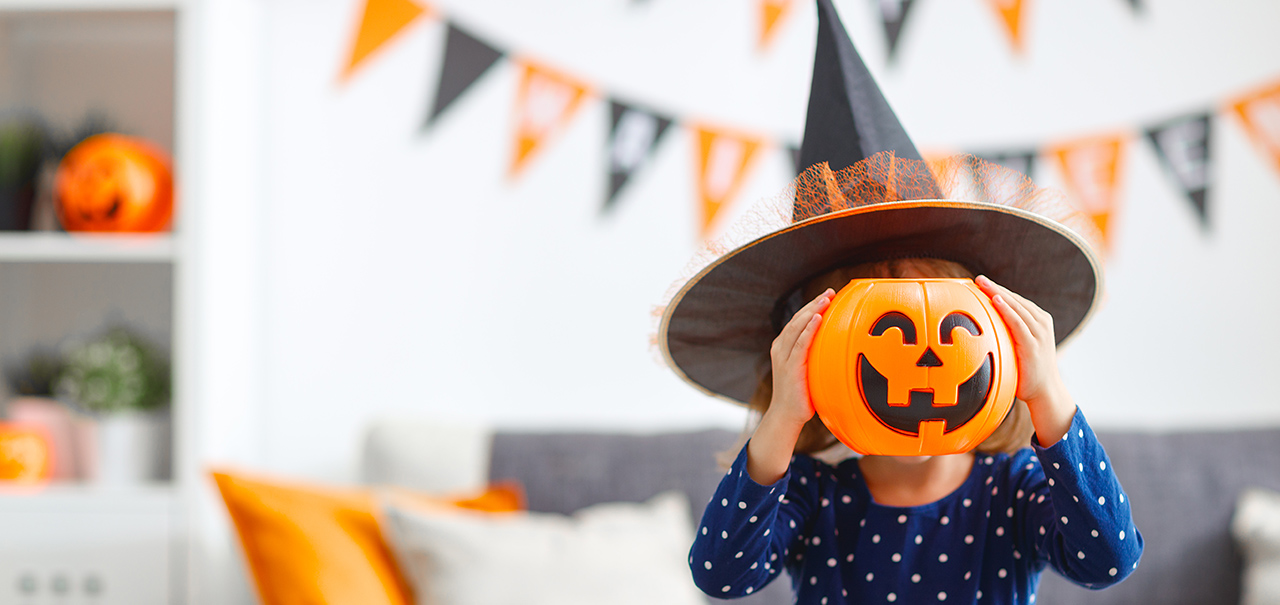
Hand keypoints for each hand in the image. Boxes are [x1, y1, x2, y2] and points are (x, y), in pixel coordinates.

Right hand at [745, 288, 832, 483]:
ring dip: (813, 310)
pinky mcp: (790, 367)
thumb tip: (838, 349)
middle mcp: (781, 348)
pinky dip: (809, 329)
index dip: (812, 306)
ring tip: (826, 298)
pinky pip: (800, 344)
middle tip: (830, 292)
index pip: (798, 321)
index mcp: (783, 347)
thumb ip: (815, 357)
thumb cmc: (800, 395)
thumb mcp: (807, 371)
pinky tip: (818, 318)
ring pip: (798, 327)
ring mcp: (784, 357)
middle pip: (798, 319)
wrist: (786, 416)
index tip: (828, 296)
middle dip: (814, 303)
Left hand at [974, 275, 1075, 445]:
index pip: (1015, 300)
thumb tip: (981, 330)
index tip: (979, 283)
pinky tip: (996, 300)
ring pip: (1016, 307)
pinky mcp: (1033, 344)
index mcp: (1037, 320)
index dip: (997, 290)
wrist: (1045, 392)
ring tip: (982, 283)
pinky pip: (1018, 322)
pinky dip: (1007, 309)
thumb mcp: (1017, 347)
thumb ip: (1007, 334)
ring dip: (998, 293)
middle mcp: (1040, 323)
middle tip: (977, 279)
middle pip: (1014, 300)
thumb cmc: (1027, 370)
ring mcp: (1038, 332)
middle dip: (995, 288)